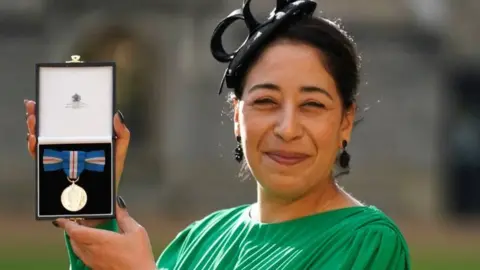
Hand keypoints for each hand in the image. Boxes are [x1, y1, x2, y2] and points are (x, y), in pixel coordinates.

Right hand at [24, 99, 130, 226]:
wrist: (102, 202)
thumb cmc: (111, 177)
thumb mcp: (120, 153)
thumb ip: (122, 135)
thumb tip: (117, 114)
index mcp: (83, 140)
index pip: (67, 122)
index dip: (57, 110)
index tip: (49, 99)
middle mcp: (69, 147)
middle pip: (50, 129)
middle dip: (39, 116)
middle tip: (34, 107)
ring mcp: (60, 158)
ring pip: (42, 141)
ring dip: (34, 129)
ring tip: (33, 121)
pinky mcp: (53, 171)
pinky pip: (40, 158)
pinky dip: (35, 148)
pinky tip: (35, 141)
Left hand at [55, 197, 156, 269]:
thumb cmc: (139, 256)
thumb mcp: (136, 231)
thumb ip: (124, 217)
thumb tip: (118, 205)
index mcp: (100, 240)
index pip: (75, 231)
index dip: (66, 224)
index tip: (61, 219)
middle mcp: (93, 252)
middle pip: (74, 239)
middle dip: (72, 229)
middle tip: (78, 221)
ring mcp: (93, 262)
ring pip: (77, 248)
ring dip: (77, 239)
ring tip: (86, 231)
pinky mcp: (96, 268)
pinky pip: (83, 256)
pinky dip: (83, 248)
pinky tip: (94, 245)